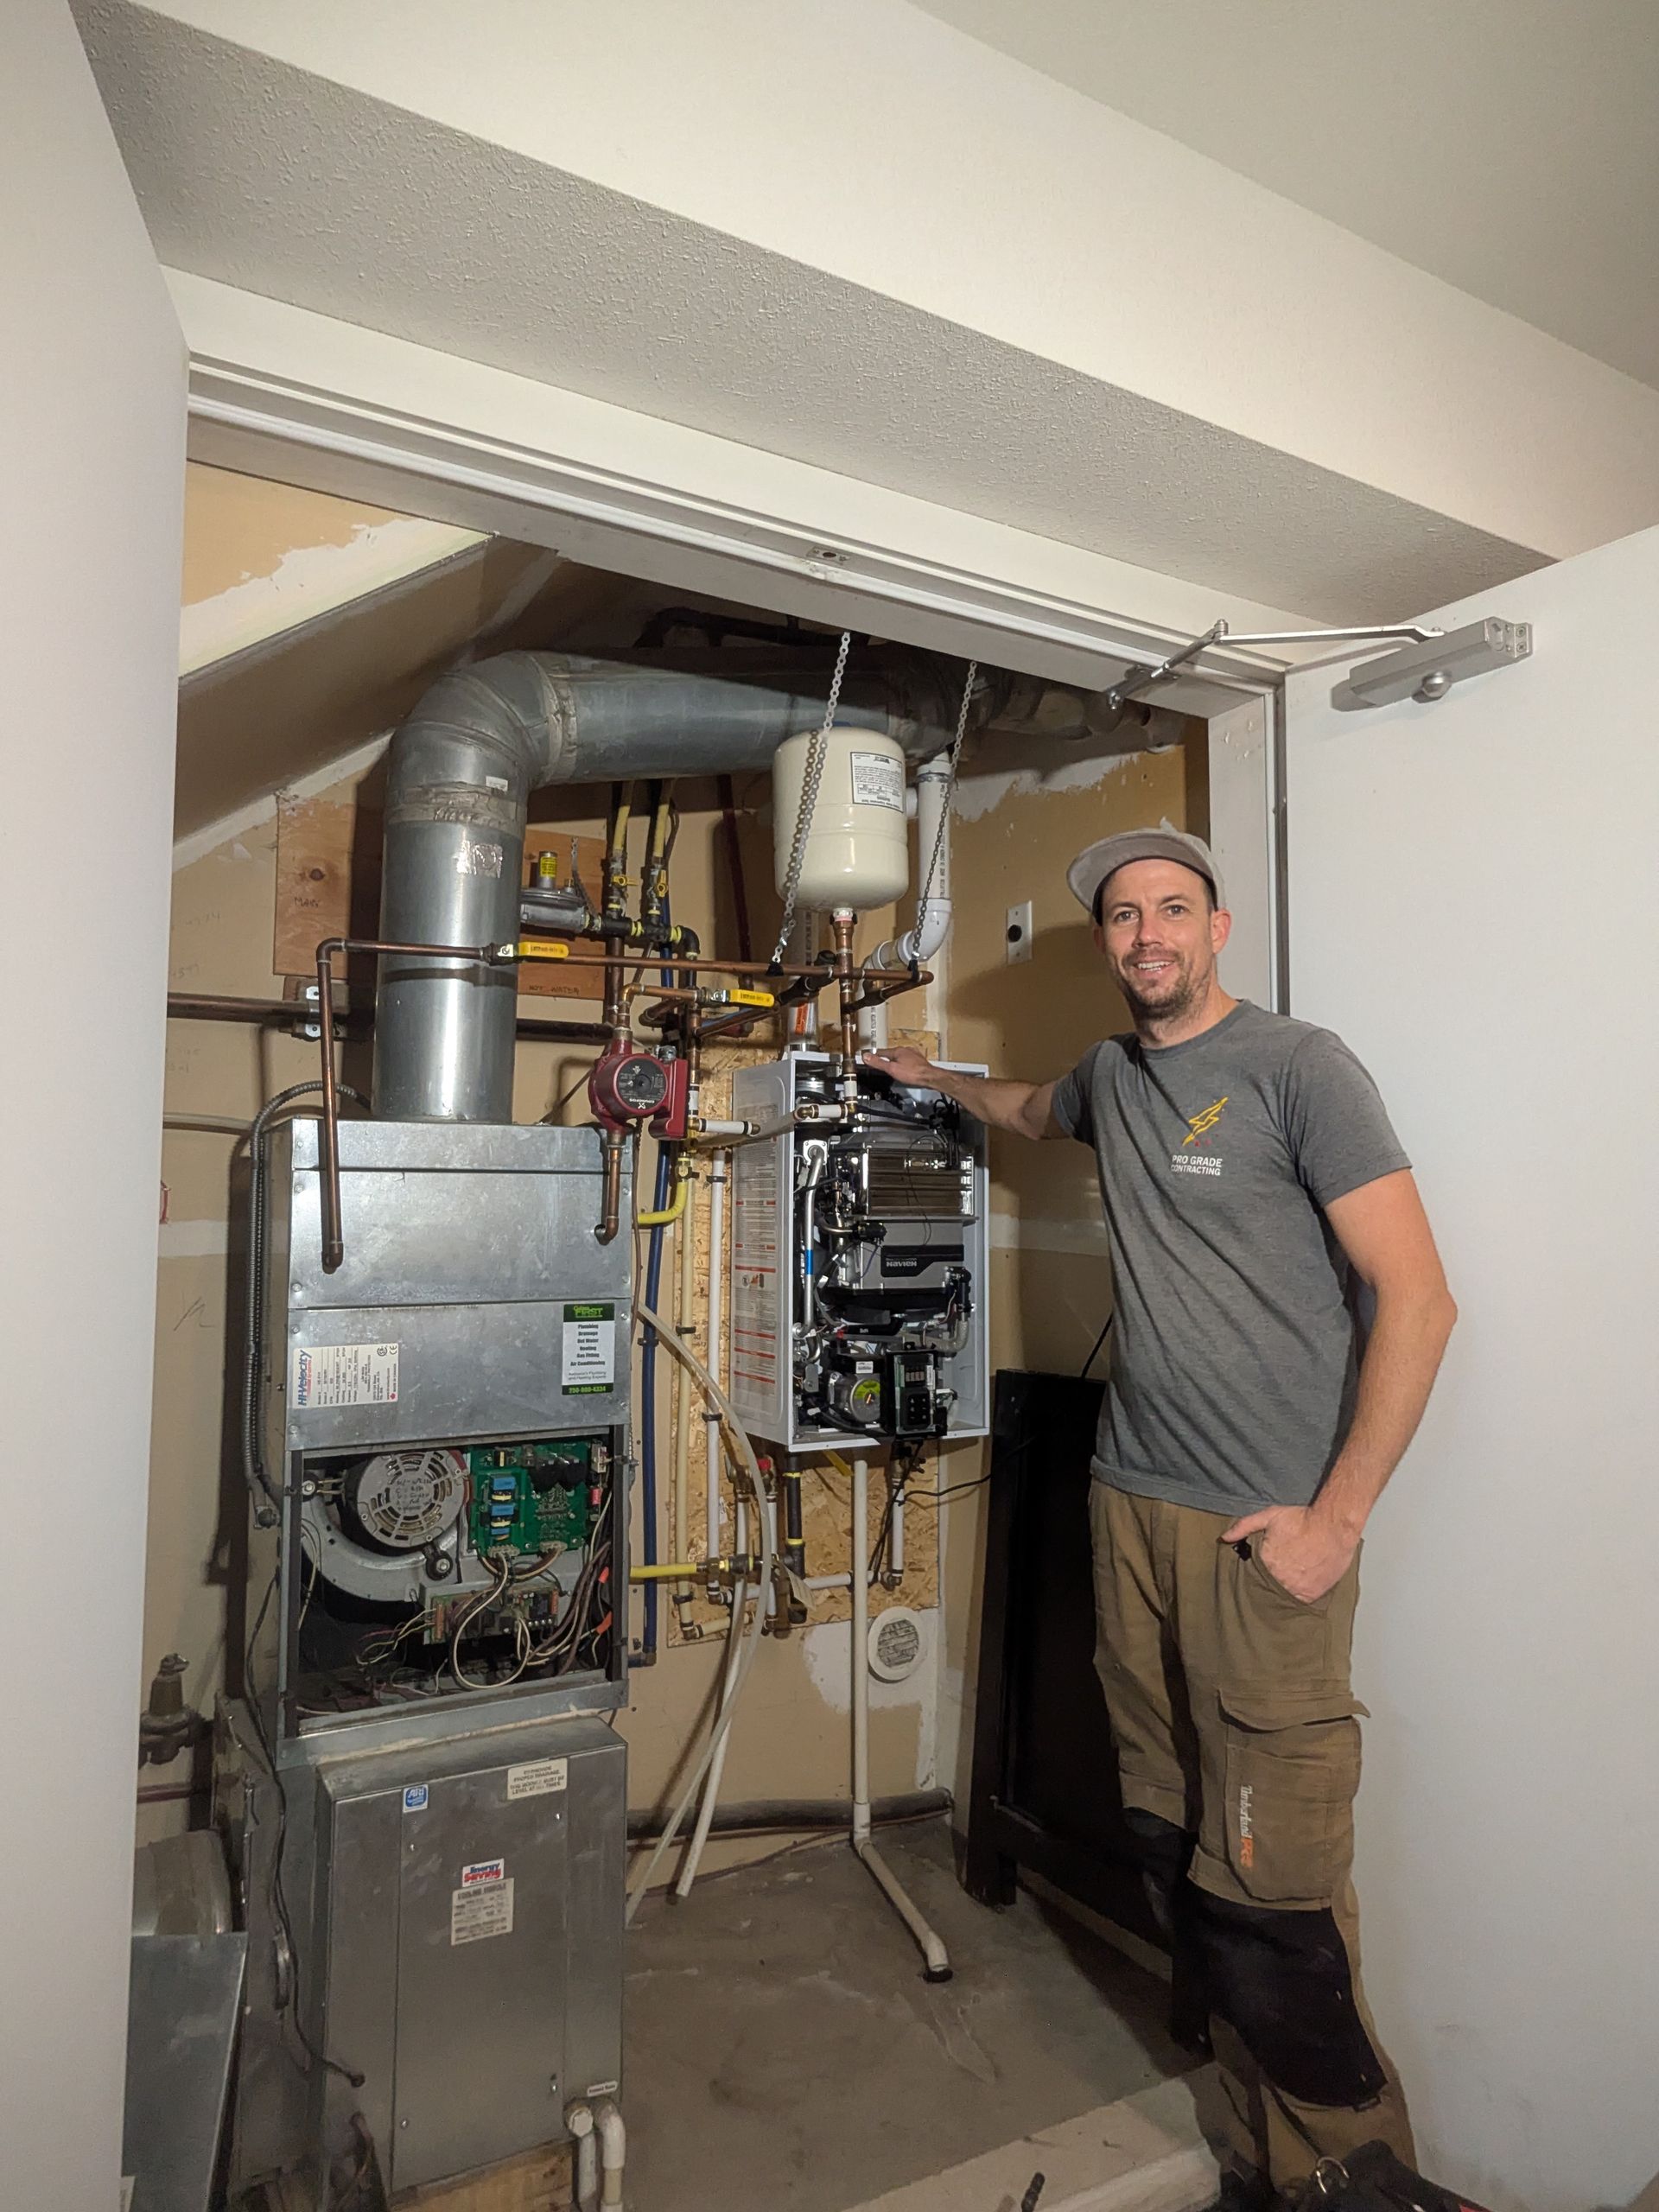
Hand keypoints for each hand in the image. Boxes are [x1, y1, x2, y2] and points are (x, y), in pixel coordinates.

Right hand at [862, 1045, 938, 1086]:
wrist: (929, 1077)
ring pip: (901, 1056)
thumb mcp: (891, 1069)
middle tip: (879, 1061)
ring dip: (896, 1060)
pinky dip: (904, 1063)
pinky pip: (908, 1060)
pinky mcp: (919, 1060)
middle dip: (886, 1057)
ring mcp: (913, 1054)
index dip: (874, 1055)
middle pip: (892, 1053)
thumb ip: (878, 1063)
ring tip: (891, 1065)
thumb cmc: (912, 1073)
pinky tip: (905, 1068)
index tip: (869, 1056)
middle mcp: (906, 1050)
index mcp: (898, 1051)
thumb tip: (866, 1056)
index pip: (882, 1052)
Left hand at [1221, 1504, 1357, 1604]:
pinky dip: (1299, 1595)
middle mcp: (1278, 1579)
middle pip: (1268, 1586)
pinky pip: (1300, 1601)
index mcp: (1265, 1562)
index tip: (1262, 1570)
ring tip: (1290, 1581)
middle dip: (1270, 1582)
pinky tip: (1302, 1585)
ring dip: (1284, 1590)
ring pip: (1283, 1595)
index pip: (1253, 1574)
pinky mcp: (1311, 1595)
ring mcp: (1295, 1589)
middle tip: (1279, 1575)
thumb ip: (1244, 1526)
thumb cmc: (1302, 1520)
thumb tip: (1224, 1537)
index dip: (1257, 1573)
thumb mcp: (1269, 1516)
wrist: (1333, 1526)